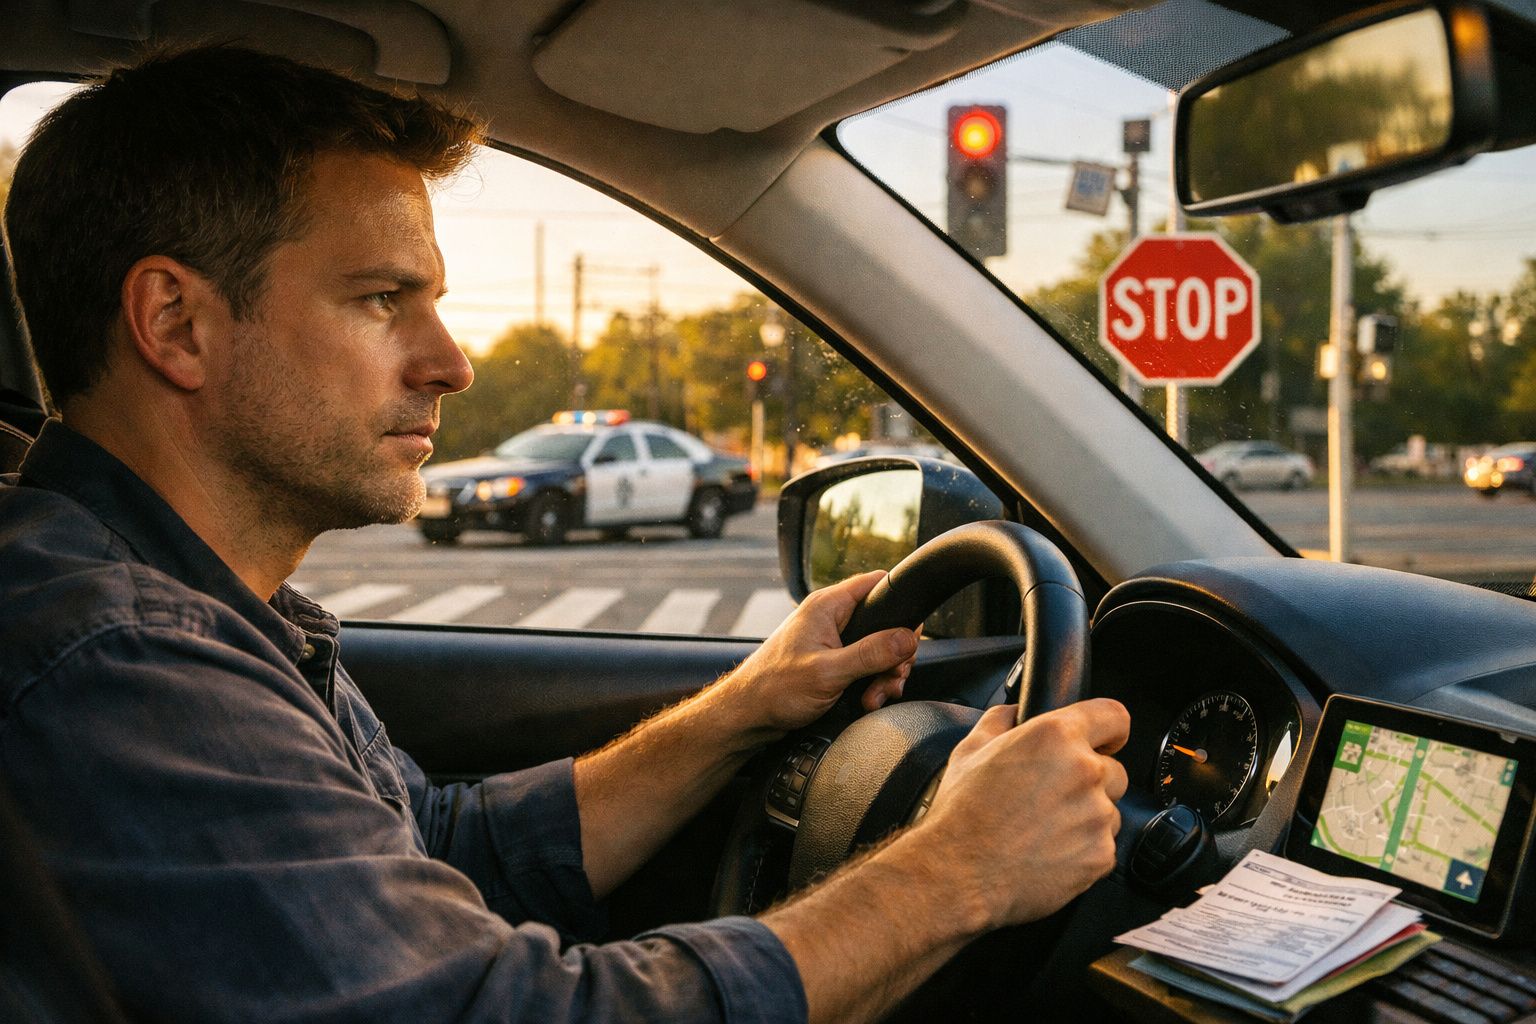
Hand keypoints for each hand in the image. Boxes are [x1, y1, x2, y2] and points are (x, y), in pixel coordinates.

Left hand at [723, 570, 920, 733]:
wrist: (748, 716)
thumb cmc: (774, 689)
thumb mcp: (829, 672)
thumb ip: (871, 653)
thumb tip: (908, 638)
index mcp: (827, 606)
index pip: (876, 584)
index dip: (900, 605)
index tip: (909, 636)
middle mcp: (831, 618)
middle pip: (885, 623)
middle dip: (895, 654)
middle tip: (891, 677)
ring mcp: (832, 641)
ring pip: (878, 649)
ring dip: (884, 675)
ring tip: (875, 696)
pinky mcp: (833, 662)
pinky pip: (865, 666)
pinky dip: (872, 684)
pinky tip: (866, 700)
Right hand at [912, 699, 1129, 930]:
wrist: (961, 873)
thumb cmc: (963, 814)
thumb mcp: (970, 750)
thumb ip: (1001, 721)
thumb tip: (1015, 713)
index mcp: (1055, 736)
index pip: (1114, 717)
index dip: (1110, 730)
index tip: (1105, 741)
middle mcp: (1084, 771)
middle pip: (1113, 770)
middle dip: (1090, 781)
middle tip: (1051, 797)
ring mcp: (1097, 815)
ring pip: (1108, 810)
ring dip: (1086, 817)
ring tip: (1044, 829)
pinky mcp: (1101, 854)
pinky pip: (1103, 846)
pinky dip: (1082, 849)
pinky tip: (1048, 851)